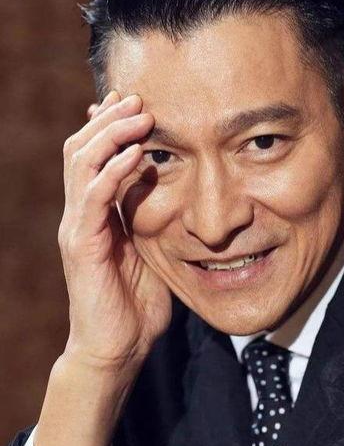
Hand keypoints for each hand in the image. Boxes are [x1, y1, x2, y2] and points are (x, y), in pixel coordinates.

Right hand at [58, 90, 172, 377]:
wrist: (118, 347)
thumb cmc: (137, 302)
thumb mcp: (149, 249)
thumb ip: (148, 215)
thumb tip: (164, 179)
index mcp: (97, 212)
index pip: (94, 155)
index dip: (110, 126)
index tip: (136, 101)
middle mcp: (81, 214)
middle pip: (81, 148)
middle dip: (110, 120)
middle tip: (139, 99)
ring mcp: (78, 228)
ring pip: (80, 164)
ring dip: (110, 135)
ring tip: (137, 114)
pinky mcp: (82, 247)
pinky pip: (92, 199)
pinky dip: (111, 173)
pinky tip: (134, 156)